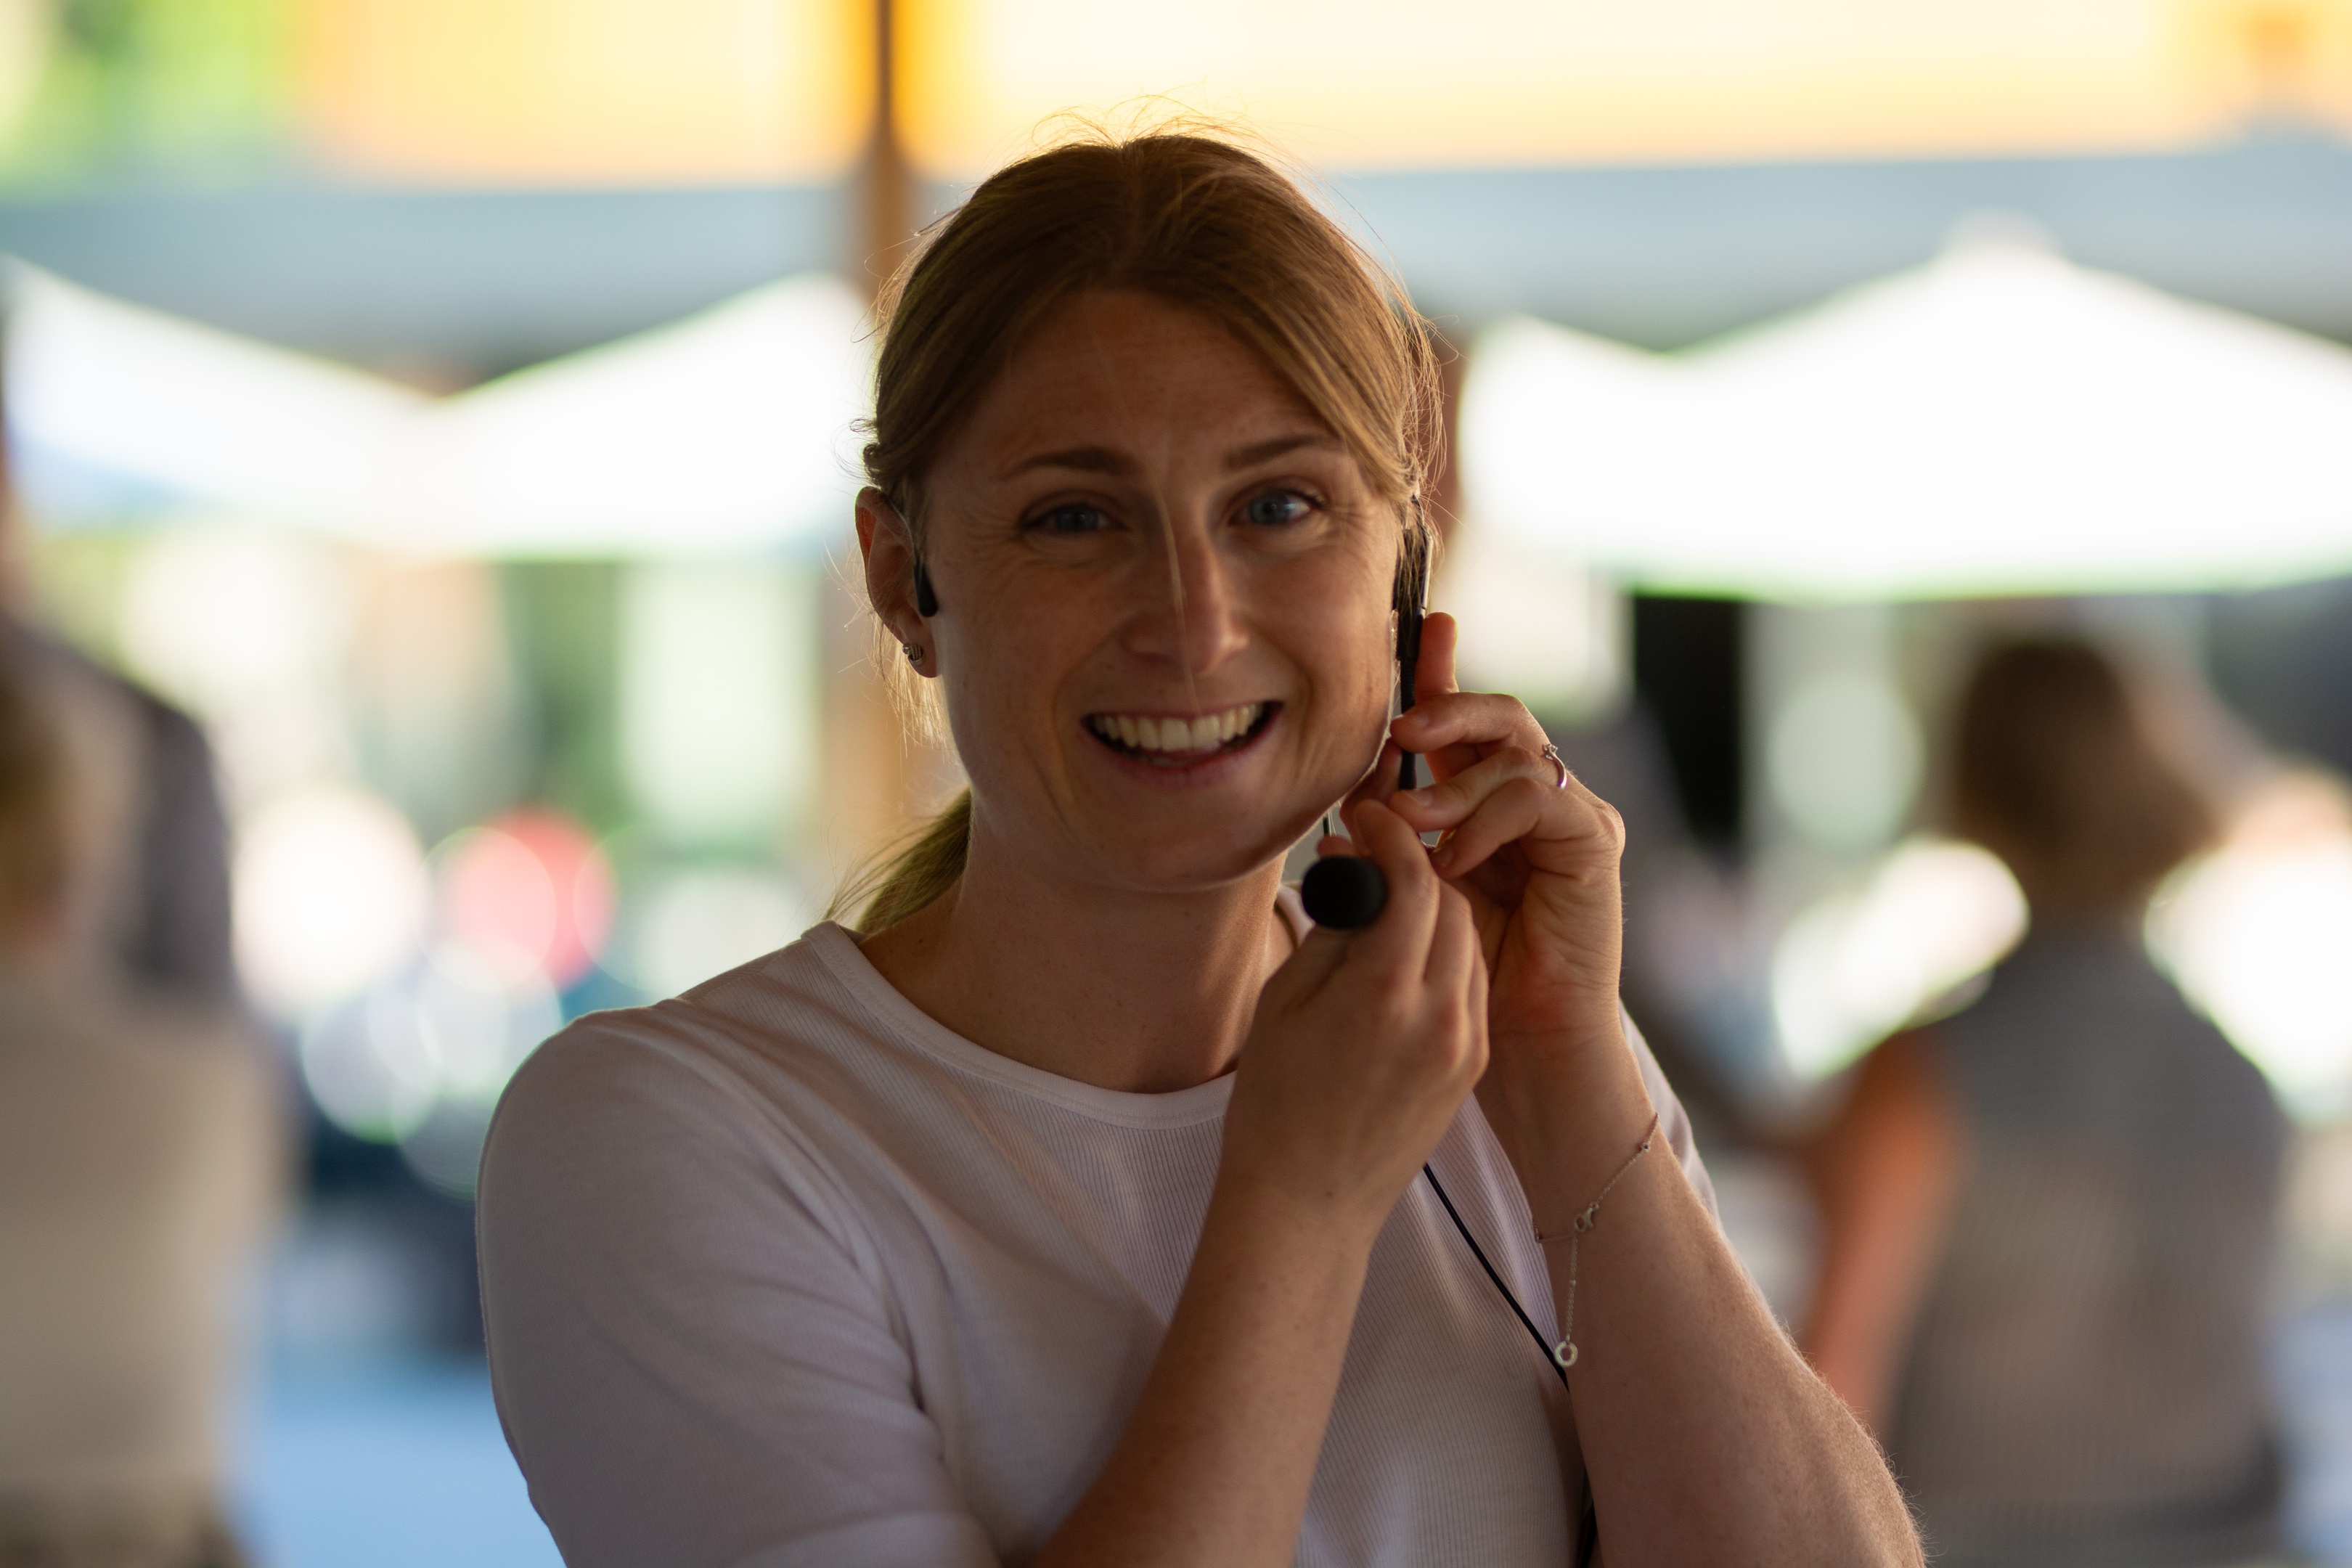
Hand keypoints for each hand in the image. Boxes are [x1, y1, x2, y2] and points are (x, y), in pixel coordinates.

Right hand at [1221, 797, 1487, 1237]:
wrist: (1308, 1204)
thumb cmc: (1276, 1103)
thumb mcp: (1287, 1001)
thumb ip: (1334, 926)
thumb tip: (1356, 864)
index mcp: (1386, 994)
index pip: (1415, 879)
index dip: (1392, 835)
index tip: (1365, 815)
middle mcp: (1441, 1016)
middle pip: (1450, 903)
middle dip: (1415, 867)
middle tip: (1373, 852)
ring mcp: (1465, 1044)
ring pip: (1466, 941)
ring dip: (1433, 909)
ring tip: (1387, 904)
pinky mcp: (1472, 1066)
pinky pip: (1468, 985)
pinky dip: (1443, 955)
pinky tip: (1402, 958)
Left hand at [1340, 612, 1627, 1085]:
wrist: (1523, 1048)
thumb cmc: (1463, 980)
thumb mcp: (1410, 900)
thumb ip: (1388, 852)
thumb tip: (1343, 819)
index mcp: (1486, 802)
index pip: (1462, 724)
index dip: (1439, 673)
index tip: (1416, 628)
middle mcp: (1535, 798)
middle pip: (1499, 716)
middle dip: (1446, 707)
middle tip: (1400, 731)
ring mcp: (1570, 816)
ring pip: (1516, 751)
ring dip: (1454, 782)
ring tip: (1411, 825)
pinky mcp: (1593, 844)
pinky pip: (1539, 798)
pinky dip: (1489, 819)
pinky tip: (1456, 860)